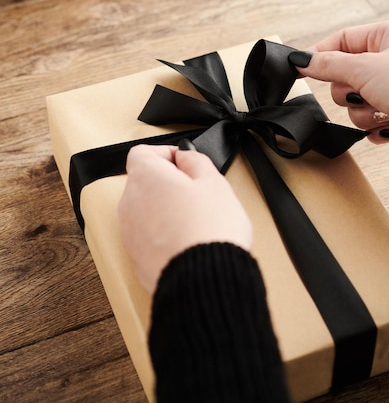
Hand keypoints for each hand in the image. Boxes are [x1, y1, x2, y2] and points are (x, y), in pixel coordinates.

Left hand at [117, 144, 252, 293]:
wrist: (202, 281)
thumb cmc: (209, 229)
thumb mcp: (214, 181)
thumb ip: (195, 161)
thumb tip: (185, 157)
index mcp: (145, 177)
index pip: (143, 152)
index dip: (167, 153)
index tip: (186, 162)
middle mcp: (130, 202)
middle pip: (144, 181)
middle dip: (168, 183)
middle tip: (198, 192)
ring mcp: (130, 232)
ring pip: (146, 210)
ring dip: (166, 209)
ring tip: (196, 220)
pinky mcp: (136, 257)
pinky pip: (149, 235)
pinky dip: (164, 234)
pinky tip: (188, 240)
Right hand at [289, 19, 388, 142]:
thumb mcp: (366, 69)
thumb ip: (329, 65)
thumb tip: (303, 60)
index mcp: (387, 37)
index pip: (341, 40)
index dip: (319, 55)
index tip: (298, 69)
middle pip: (346, 76)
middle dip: (350, 92)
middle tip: (364, 93)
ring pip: (358, 103)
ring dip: (365, 113)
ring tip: (384, 112)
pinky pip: (374, 122)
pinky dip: (377, 129)